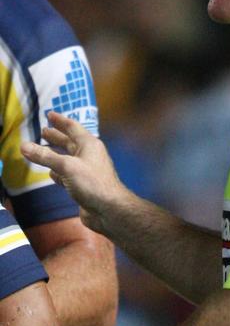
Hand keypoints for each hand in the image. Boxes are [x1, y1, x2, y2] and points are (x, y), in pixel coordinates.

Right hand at [20, 112, 126, 235]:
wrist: (109, 210)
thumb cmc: (93, 184)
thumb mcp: (67, 166)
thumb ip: (45, 156)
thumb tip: (24, 146)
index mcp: (89, 145)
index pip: (72, 127)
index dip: (60, 120)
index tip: (49, 114)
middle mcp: (89, 156)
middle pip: (70, 143)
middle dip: (56, 137)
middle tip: (43, 131)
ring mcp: (87, 172)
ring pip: (68, 159)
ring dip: (55, 155)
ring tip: (42, 151)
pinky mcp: (83, 186)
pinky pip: (68, 175)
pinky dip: (59, 173)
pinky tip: (51, 174)